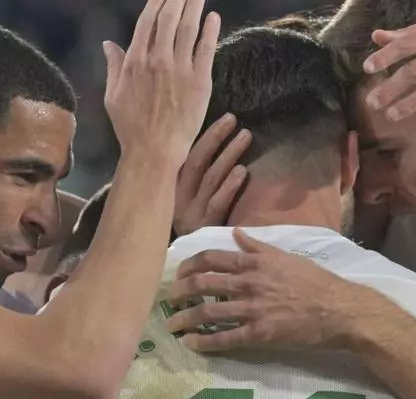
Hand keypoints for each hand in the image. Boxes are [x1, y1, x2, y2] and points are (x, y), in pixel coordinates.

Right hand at [103, 0, 220, 160]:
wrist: (154, 151)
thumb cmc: (130, 127)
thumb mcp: (113, 96)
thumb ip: (113, 66)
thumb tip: (109, 44)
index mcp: (135, 61)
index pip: (147, 22)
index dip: (157, 2)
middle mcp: (158, 60)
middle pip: (169, 19)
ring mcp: (180, 69)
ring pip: (188, 28)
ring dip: (194, 6)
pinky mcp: (200, 81)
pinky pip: (205, 49)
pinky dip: (210, 30)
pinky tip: (213, 17)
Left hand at [164, 229, 362, 351]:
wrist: (340, 310)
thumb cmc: (315, 282)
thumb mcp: (286, 256)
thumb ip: (257, 247)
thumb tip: (235, 233)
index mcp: (254, 263)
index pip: (210, 258)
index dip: (187, 266)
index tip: (178, 274)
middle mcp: (248, 283)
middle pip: (201, 284)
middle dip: (178, 292)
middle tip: (168, 300)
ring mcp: (253, 309)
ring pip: (207, 312)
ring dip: (184, 319)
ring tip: (171, 325)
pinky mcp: (260, 334)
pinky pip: (224, 338)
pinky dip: (203, 342)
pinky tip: (189, 344)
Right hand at [173, 113, 250, 236]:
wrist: (185, 264)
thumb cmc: (191, 226)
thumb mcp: (184, 199)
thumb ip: (194, 177)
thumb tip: (215, 146)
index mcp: (170, 187)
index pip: (187, 155)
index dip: (206, 136)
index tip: (225, 118)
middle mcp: (178, 196)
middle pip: (197, 162)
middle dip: (215, 139)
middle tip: (234, 120)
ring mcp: (191, 212)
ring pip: (210, 178)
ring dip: (228, 155)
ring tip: (245, 137)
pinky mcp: (204, 226)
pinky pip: (218, 202)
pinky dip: (230, 185)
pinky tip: (242, 171)